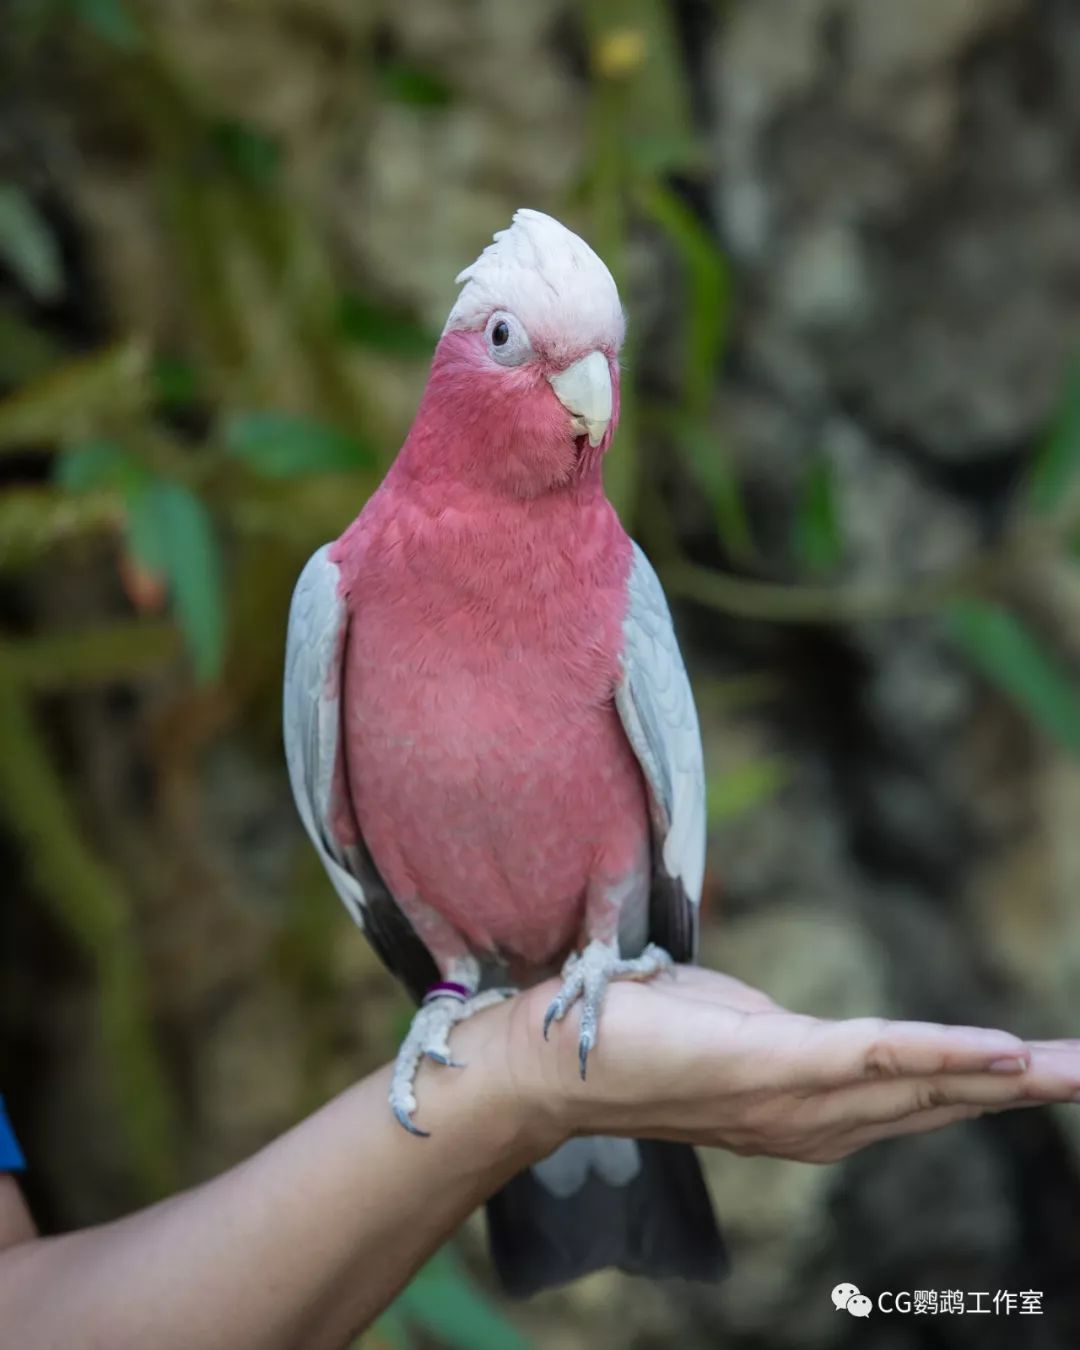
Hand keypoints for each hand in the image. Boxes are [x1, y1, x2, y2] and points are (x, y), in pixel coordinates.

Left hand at [503, 965, 1079, 1162]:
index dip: (994, 1085)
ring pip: (928, 1083)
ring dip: (1011, 1074)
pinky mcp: (776, 1064)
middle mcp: (822, 1120)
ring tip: (1078, 1066)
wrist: (562, 1056)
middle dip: (1030, 1088)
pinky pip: (877, 1056)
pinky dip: (944, 1055)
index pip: (928, 1096)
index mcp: (820, 1109)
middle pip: (948, 1099)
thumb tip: (842, 1040)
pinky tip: (1001, 1052)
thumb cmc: (651, 1035)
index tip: (1058, 1071)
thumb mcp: (750, 1033)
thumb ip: (807, 1045)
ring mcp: (801, 1098)